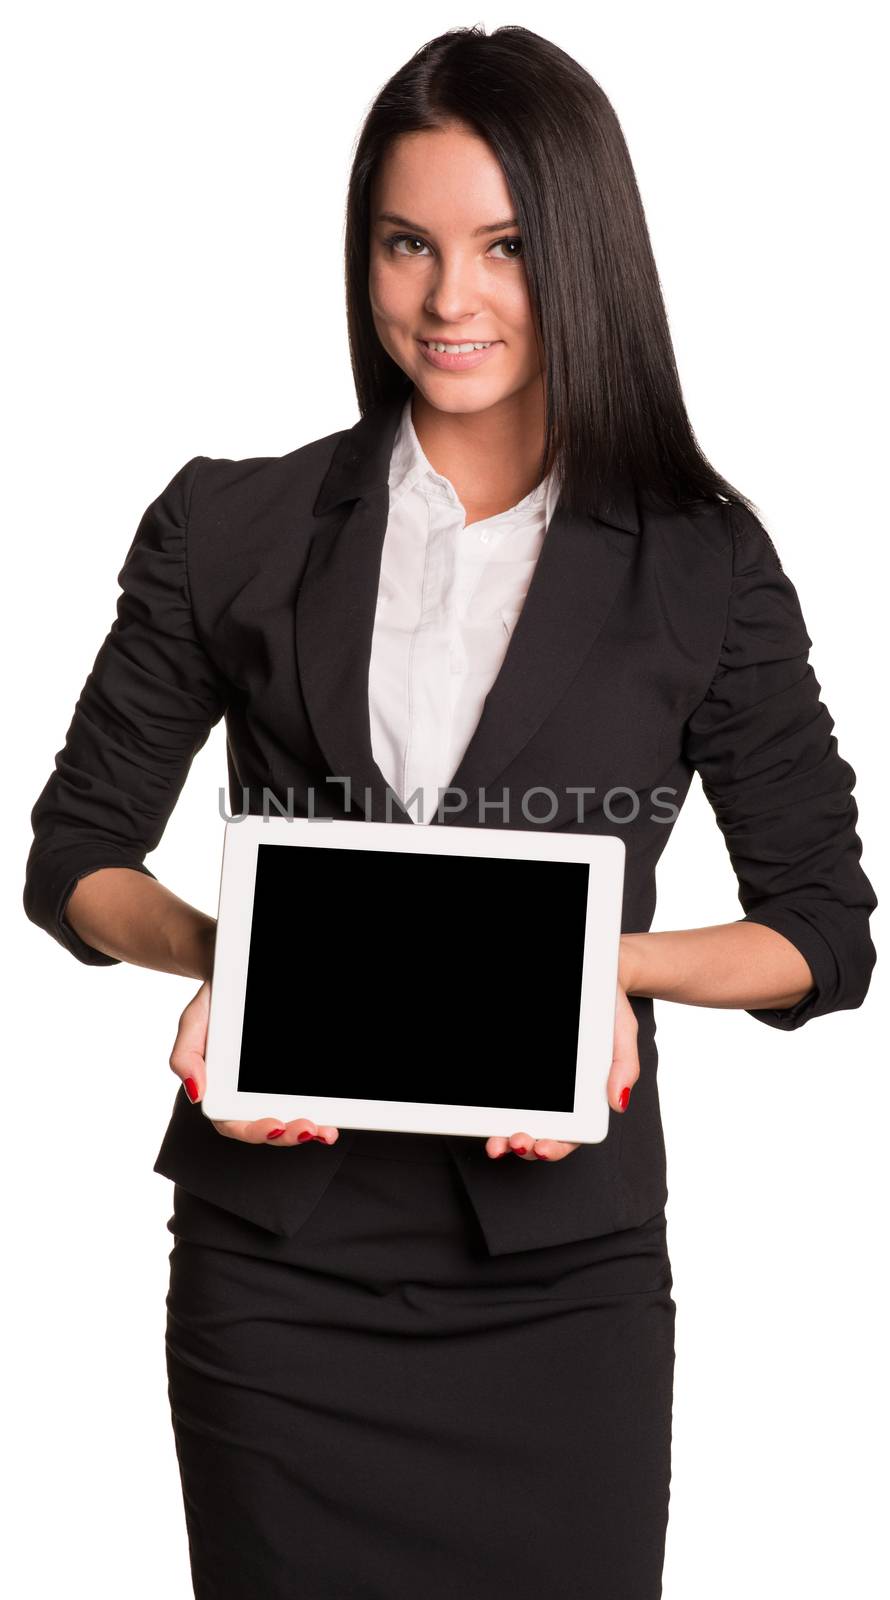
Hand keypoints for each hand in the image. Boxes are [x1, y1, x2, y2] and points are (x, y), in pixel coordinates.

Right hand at [168, 979, 339, 1146]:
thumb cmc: (213, 1004)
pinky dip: (322, 1106)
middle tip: (309, 1128)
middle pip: (269, 1127)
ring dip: (310, 1128)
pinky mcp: (293, 1076)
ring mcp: (272, 1085)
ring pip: (291, 1116)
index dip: (256, 1131)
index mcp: (221, 1091)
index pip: (235, 1123)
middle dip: (290, 1134)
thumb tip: (197, 1092)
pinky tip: (334, 1112)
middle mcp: (247, 1094)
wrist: (236, 973)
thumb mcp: (192, 1023)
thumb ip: (185, 1057)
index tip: (275, 1126)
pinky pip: (308, 1094)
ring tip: (326, 1129)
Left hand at [484, 974, 639, 1161]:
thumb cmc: (609, 1011)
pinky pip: (503, 1092)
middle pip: (537, 1131)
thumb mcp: (623, 1035)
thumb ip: (625, 1067)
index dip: (554, 1147)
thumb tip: (618, 1102)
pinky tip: (483, 1107)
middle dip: (524, 1145)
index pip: (569, 1134)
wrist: (594, 976)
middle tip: (516, 1142)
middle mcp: (557, 1095)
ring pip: (515, 1116)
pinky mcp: (517, 1064)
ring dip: (502, 1133)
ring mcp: (535, 1084)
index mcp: (584, 1098)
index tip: (543, 1147)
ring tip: (496, 1140)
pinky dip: (492, 1104)